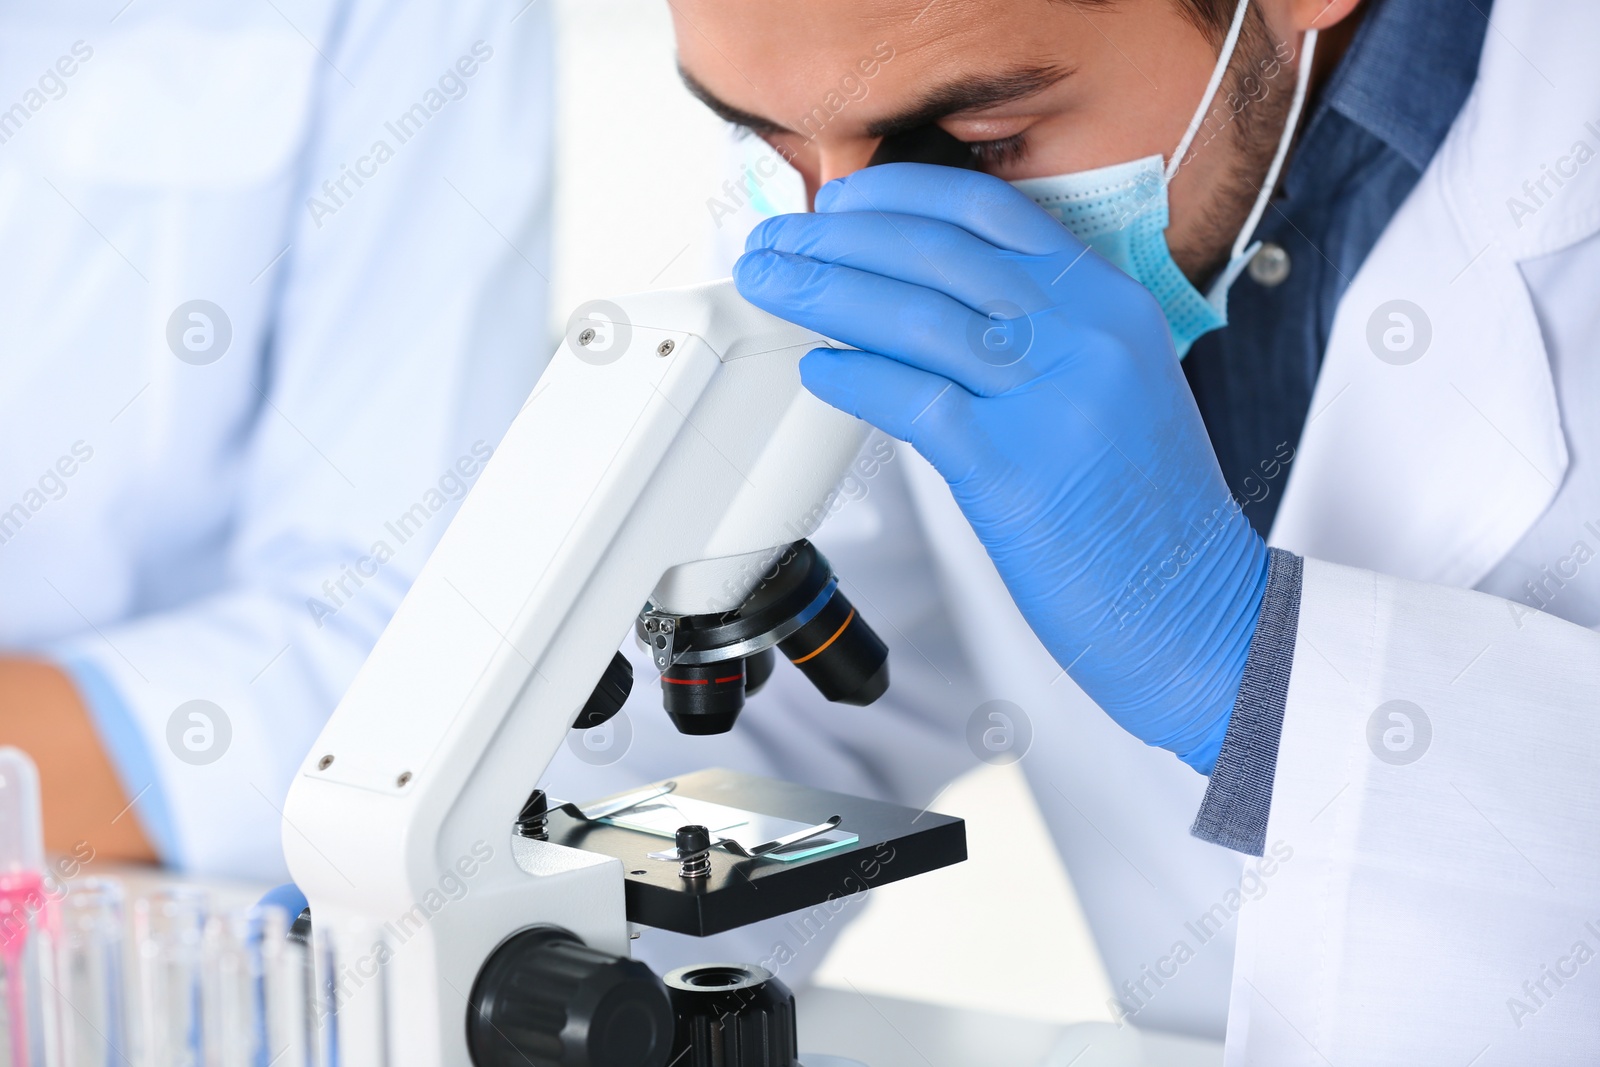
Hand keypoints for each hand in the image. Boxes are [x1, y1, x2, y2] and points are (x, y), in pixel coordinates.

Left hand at [734, 164, 1267, 773]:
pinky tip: (820, 370)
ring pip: (915, 316)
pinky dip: (856, 376)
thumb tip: (923, 304)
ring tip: (773, 286)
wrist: (1198, 604)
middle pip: (937, 253)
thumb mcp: (1115, 385)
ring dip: (825, 294)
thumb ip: (1042, 331)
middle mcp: (1085, 336)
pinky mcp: (1015, 470)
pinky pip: (914, 401)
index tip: (842, 199)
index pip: (992, 211)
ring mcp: (1052, 399)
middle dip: (839, 238)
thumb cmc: (1147, 506)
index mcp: (1111, 304)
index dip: (901, 195)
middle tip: (778, 240)